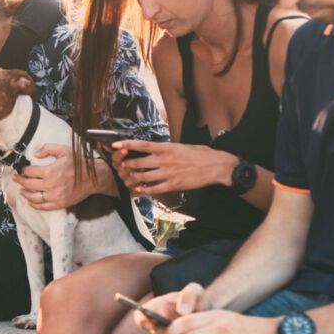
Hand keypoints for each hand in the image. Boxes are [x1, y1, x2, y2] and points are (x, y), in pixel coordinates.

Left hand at [12, 144, 87, 209]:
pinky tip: (30, 201)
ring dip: (25, 194)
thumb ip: (48, 148)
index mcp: (51, 171)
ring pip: (34, 197)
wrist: (94, 178)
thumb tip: (35, 154)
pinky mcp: (60, 203)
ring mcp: (55, 196)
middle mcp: (51, 185)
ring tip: (21, 190)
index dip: (23, 170)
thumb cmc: (79, 164)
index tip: (21, 169)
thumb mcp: (64, 150)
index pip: (30, 172)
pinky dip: (35, 205)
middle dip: (20, 181)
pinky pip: (43, 207)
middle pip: (29, 184)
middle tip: (15, 178)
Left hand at [114, 140, 237, 194]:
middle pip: (138, 162)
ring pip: (144, 176)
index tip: (115, 144)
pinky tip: (140, 189)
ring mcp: (169, 173)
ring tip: (129, 177)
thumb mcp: (182, 146)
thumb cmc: (201, 154)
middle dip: (126, 164)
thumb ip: (167, 148)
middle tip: (121, 164)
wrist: (217, 166)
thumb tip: (155, 148)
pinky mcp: (174, 185)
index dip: (126, 144)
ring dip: (133, 177)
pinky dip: (144, 189)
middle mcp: (166, 160)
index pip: (142, 144)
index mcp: (167, 147)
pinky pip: (154, 188)